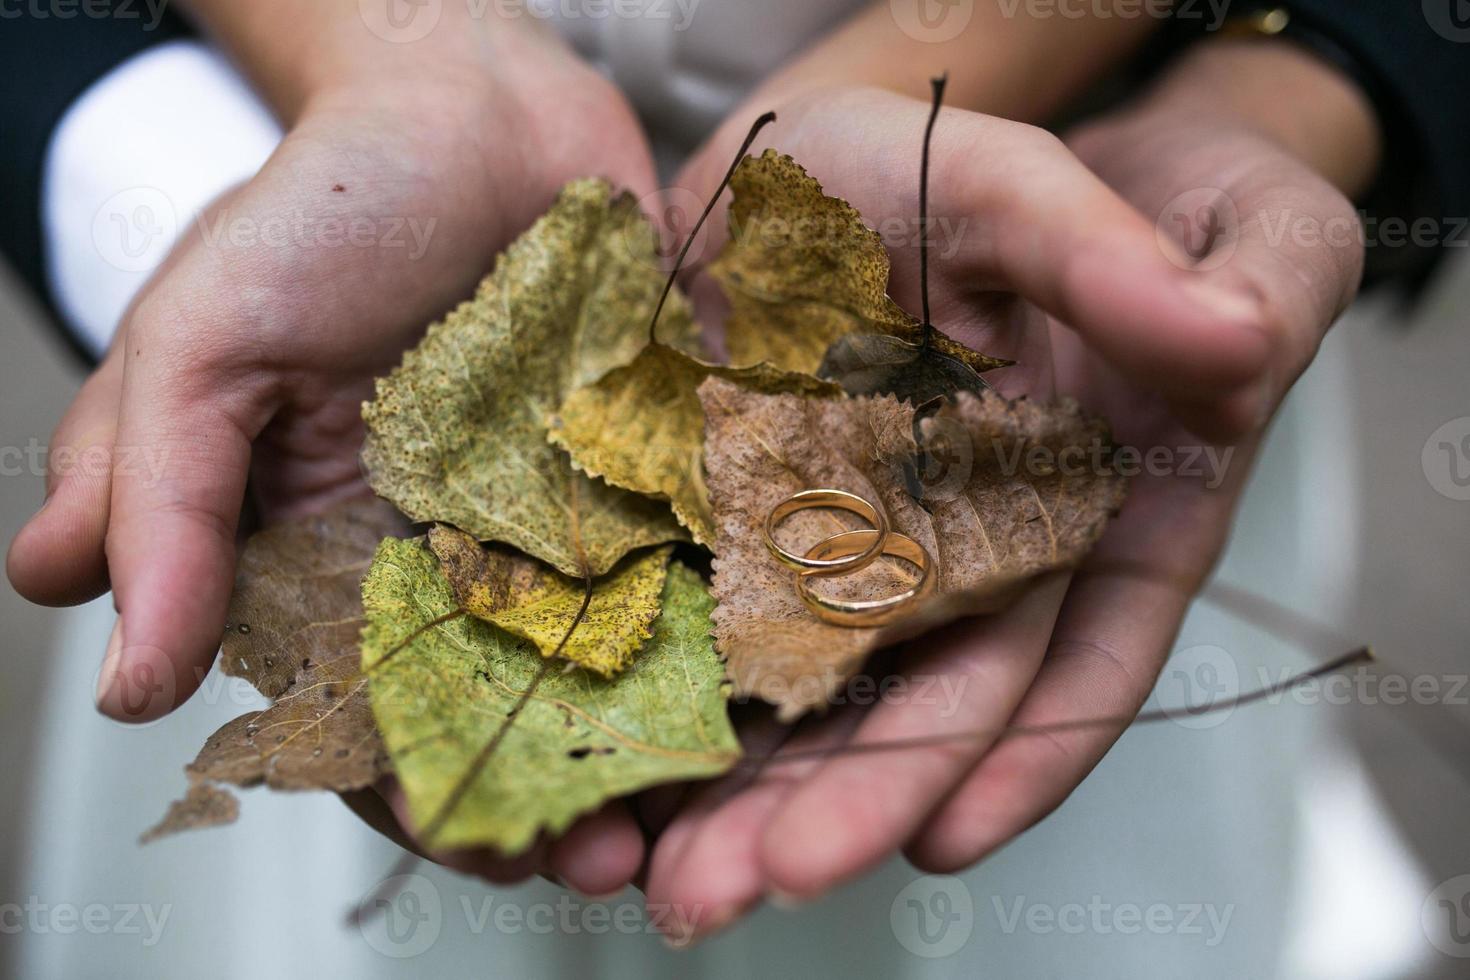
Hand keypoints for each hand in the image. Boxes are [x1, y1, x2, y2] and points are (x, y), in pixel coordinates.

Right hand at [6, 16, 656, 895]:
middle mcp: (450, 556)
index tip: (479, 841)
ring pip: (607, 664)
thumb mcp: (204, 341)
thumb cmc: (323, 207)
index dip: (413, 791)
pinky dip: (721, 628)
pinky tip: (762, 684)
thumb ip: (165, 505)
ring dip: (647, 741)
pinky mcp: (648, 468)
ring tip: (697, 802)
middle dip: (553, 794)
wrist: (472, 104)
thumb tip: (129, 680)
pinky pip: (689, 565)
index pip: (364, 715)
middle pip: (502, 715)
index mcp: (329, 555)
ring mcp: (560, 518)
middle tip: (615, 860)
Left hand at [642, 42, 1372, 940]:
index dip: (1011, 757)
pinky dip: (642, 653)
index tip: (932, 836)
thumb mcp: (1114, 199)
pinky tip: (583, 727)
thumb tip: (1223, 337)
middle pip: (905, 696)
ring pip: (786, 667)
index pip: (1069, 660)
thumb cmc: (1051, 175)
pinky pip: (686, 580)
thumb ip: (1172, 270)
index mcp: (1089, 509)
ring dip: (711, 770)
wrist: (896, 135)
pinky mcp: (729, 481)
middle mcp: (958, 546)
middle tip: (721, 891)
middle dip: (821, 801)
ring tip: (621, 860)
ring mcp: (834, 522)